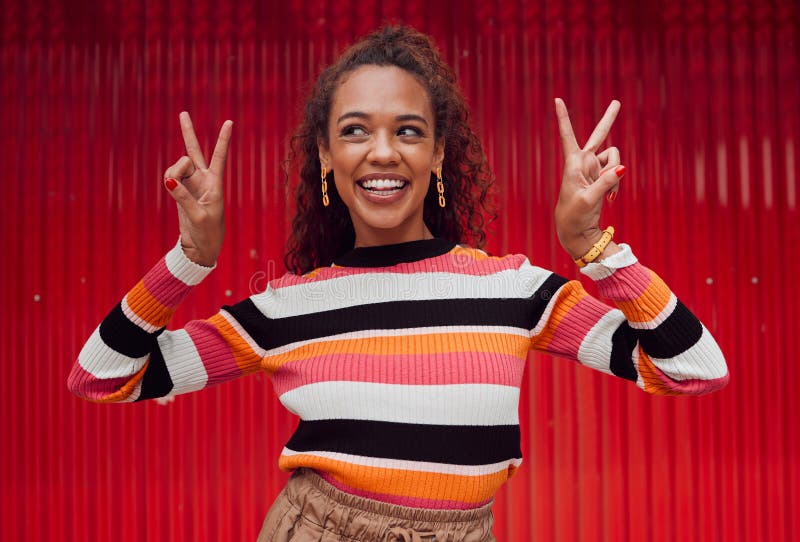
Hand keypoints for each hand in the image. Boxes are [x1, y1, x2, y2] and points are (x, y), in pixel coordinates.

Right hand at [163, 112, 232, 266]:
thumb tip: (169, 181)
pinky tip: (171, 190)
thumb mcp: (198, 216)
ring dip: (172, 174)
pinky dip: (168, 182)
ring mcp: (190, 184)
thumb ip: (183, 198)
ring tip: (175, 190)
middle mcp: (203, 179)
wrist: (201, 246)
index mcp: (216, 183)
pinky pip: (169, 178)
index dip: (223, 139)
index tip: (229, 122)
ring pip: (176, 167)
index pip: (220, 157)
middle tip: (183, 113)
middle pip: (194, 151)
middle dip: (188, 133)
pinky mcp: (180, 190)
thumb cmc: (208, 233)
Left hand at [553, 98, 624, 259]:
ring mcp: (594, 169)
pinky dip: (617, 183)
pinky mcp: (602, 177)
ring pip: (615, 159)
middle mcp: (584, 162)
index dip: (563, 118)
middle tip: (617, 102)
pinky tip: (610, 198)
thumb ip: (605, 183)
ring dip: (616, 174)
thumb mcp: (589, 200)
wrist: (576, 230)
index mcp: (573, 164)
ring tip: (607, 193)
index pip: (567, 136)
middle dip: (609, 119)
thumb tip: (622, 168)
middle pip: (599, 136)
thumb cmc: (574, 215)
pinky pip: (617, 172)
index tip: (557, 100)